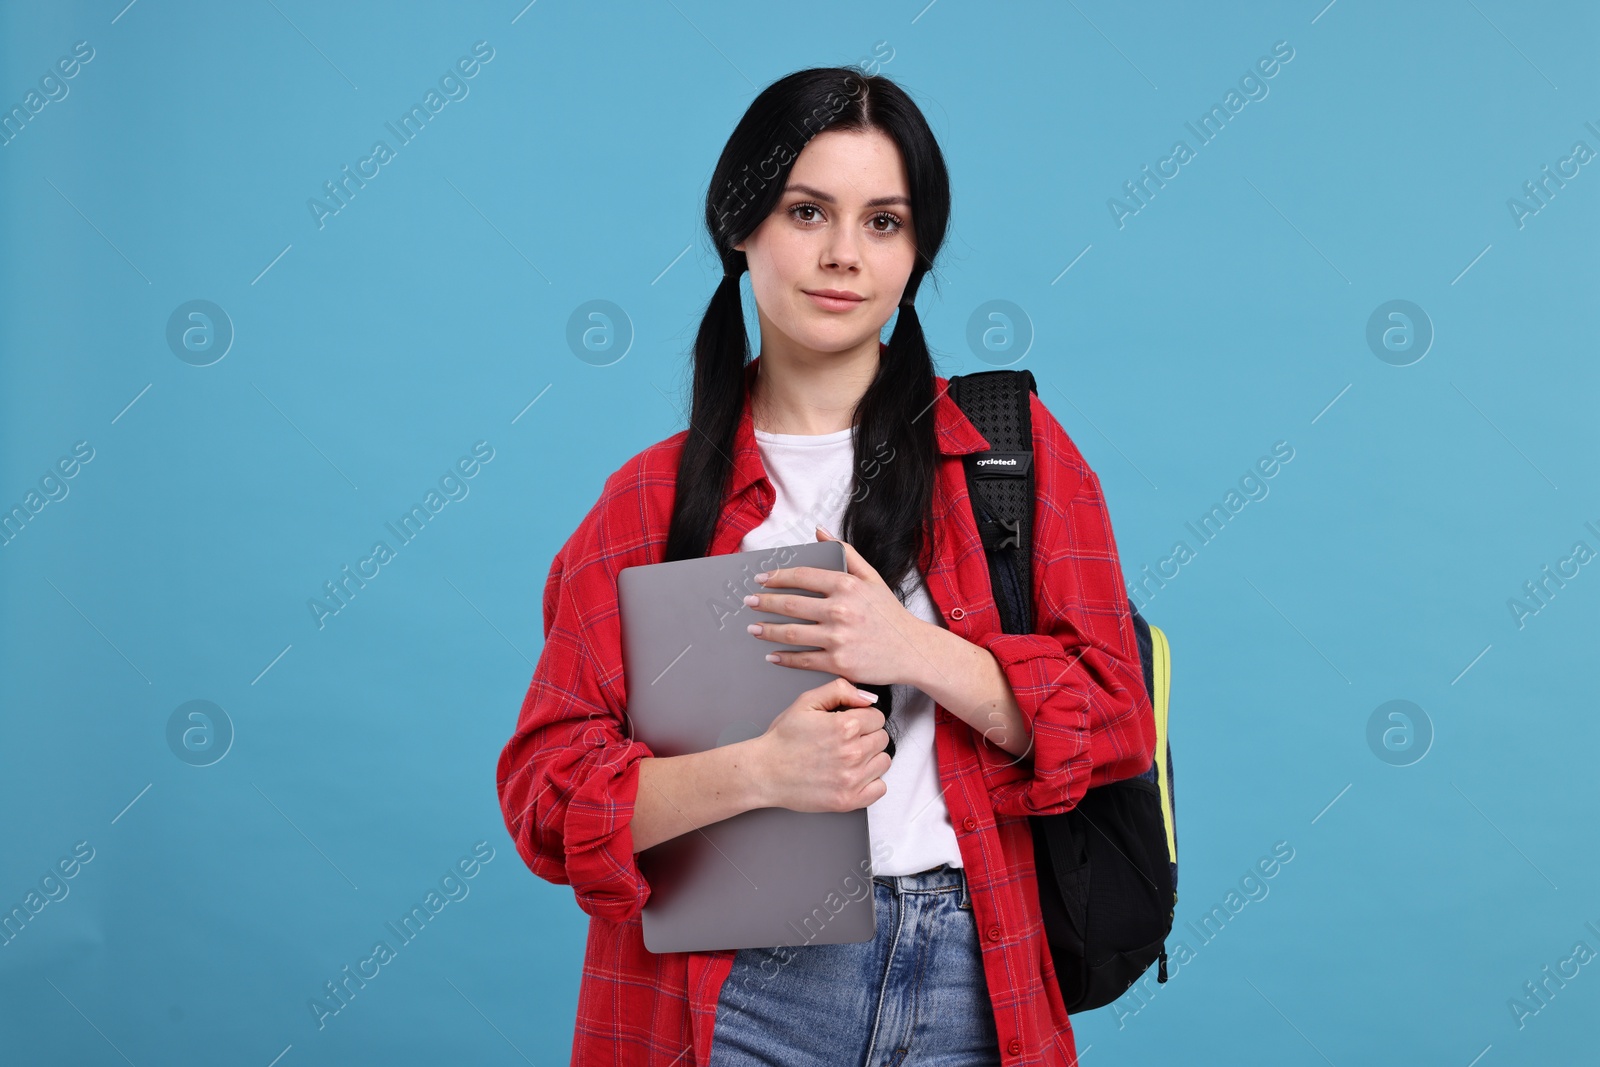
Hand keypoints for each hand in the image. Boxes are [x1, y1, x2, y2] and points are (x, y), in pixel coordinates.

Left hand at [742, 526, 932, 687]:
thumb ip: (845, 552)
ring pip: (792, 633)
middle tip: (749, 602)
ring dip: (767, 631)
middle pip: (791, 605)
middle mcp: (841, 610)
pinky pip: (803, 659)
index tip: (762, 579)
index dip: (777, 577)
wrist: (912, 649)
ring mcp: (839, 638)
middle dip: (764, 603)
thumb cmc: (889, 614)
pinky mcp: (839, 663)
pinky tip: (772, 655)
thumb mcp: (871, 577)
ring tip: (753, 629)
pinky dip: (784, 657)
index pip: (802, 577)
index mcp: (847, 585)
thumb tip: (819, 530)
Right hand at [750, 678, 890, 811]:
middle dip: (867, 736)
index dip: (863, 718)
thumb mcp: (806, 702)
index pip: (878, 717)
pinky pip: (880, 789)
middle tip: (846, 741)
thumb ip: (840, 690)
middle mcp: (852, 753)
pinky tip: (853, 775)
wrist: (764, 772)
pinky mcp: (848, 800)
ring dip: (870, 758)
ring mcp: (852, 779)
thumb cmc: (783, 739)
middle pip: (882, 739)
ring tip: (848, 757)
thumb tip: (868, 697)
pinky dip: (871, 782)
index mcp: (845, 727)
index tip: (850, 724)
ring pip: (883, 762)